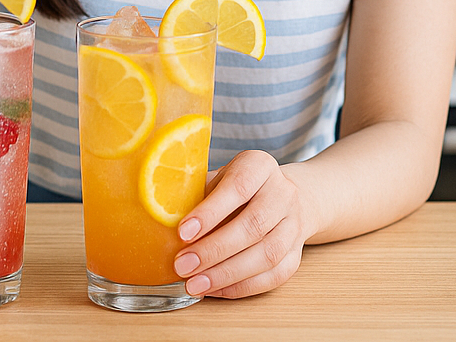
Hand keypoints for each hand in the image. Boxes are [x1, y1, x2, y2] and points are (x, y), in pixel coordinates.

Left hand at [172, 150, 307, 298]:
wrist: (286, 196)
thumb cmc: (239, 187)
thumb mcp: (218, 178)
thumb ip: (195, 193)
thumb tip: (157, 219)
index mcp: (260, 166)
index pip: (238, 187)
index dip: (210, 212)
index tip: (182, 232)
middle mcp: (283, 193)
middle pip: (253, 225)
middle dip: (214, 250)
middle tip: (182, 265)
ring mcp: (294, 224)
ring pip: (267, 254)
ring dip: (227, 273)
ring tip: (195, 284)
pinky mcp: (298, 252)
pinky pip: (275, 275)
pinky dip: (243, 286)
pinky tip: (216, 289)